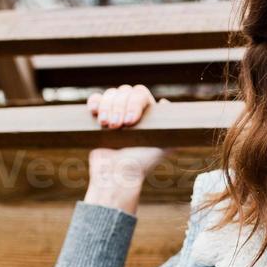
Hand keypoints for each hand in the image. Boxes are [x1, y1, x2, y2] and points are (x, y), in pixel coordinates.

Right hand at [85, 84, 171, 213]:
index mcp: (147, 114)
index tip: (131, 122)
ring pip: (110, 94)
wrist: (115, 175)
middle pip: (124, 91)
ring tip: (106, 126)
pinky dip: (94, 102)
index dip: (134, 103)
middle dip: (118, 107)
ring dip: (107, 107)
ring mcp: (114, 113)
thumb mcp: (163, 148)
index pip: (140, 94)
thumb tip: (165, 102)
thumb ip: (171, 129)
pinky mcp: (98, 118)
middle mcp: (131, 110)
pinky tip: (94, 112)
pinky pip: (95, 100)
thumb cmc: (140, 164)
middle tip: (117, 126)